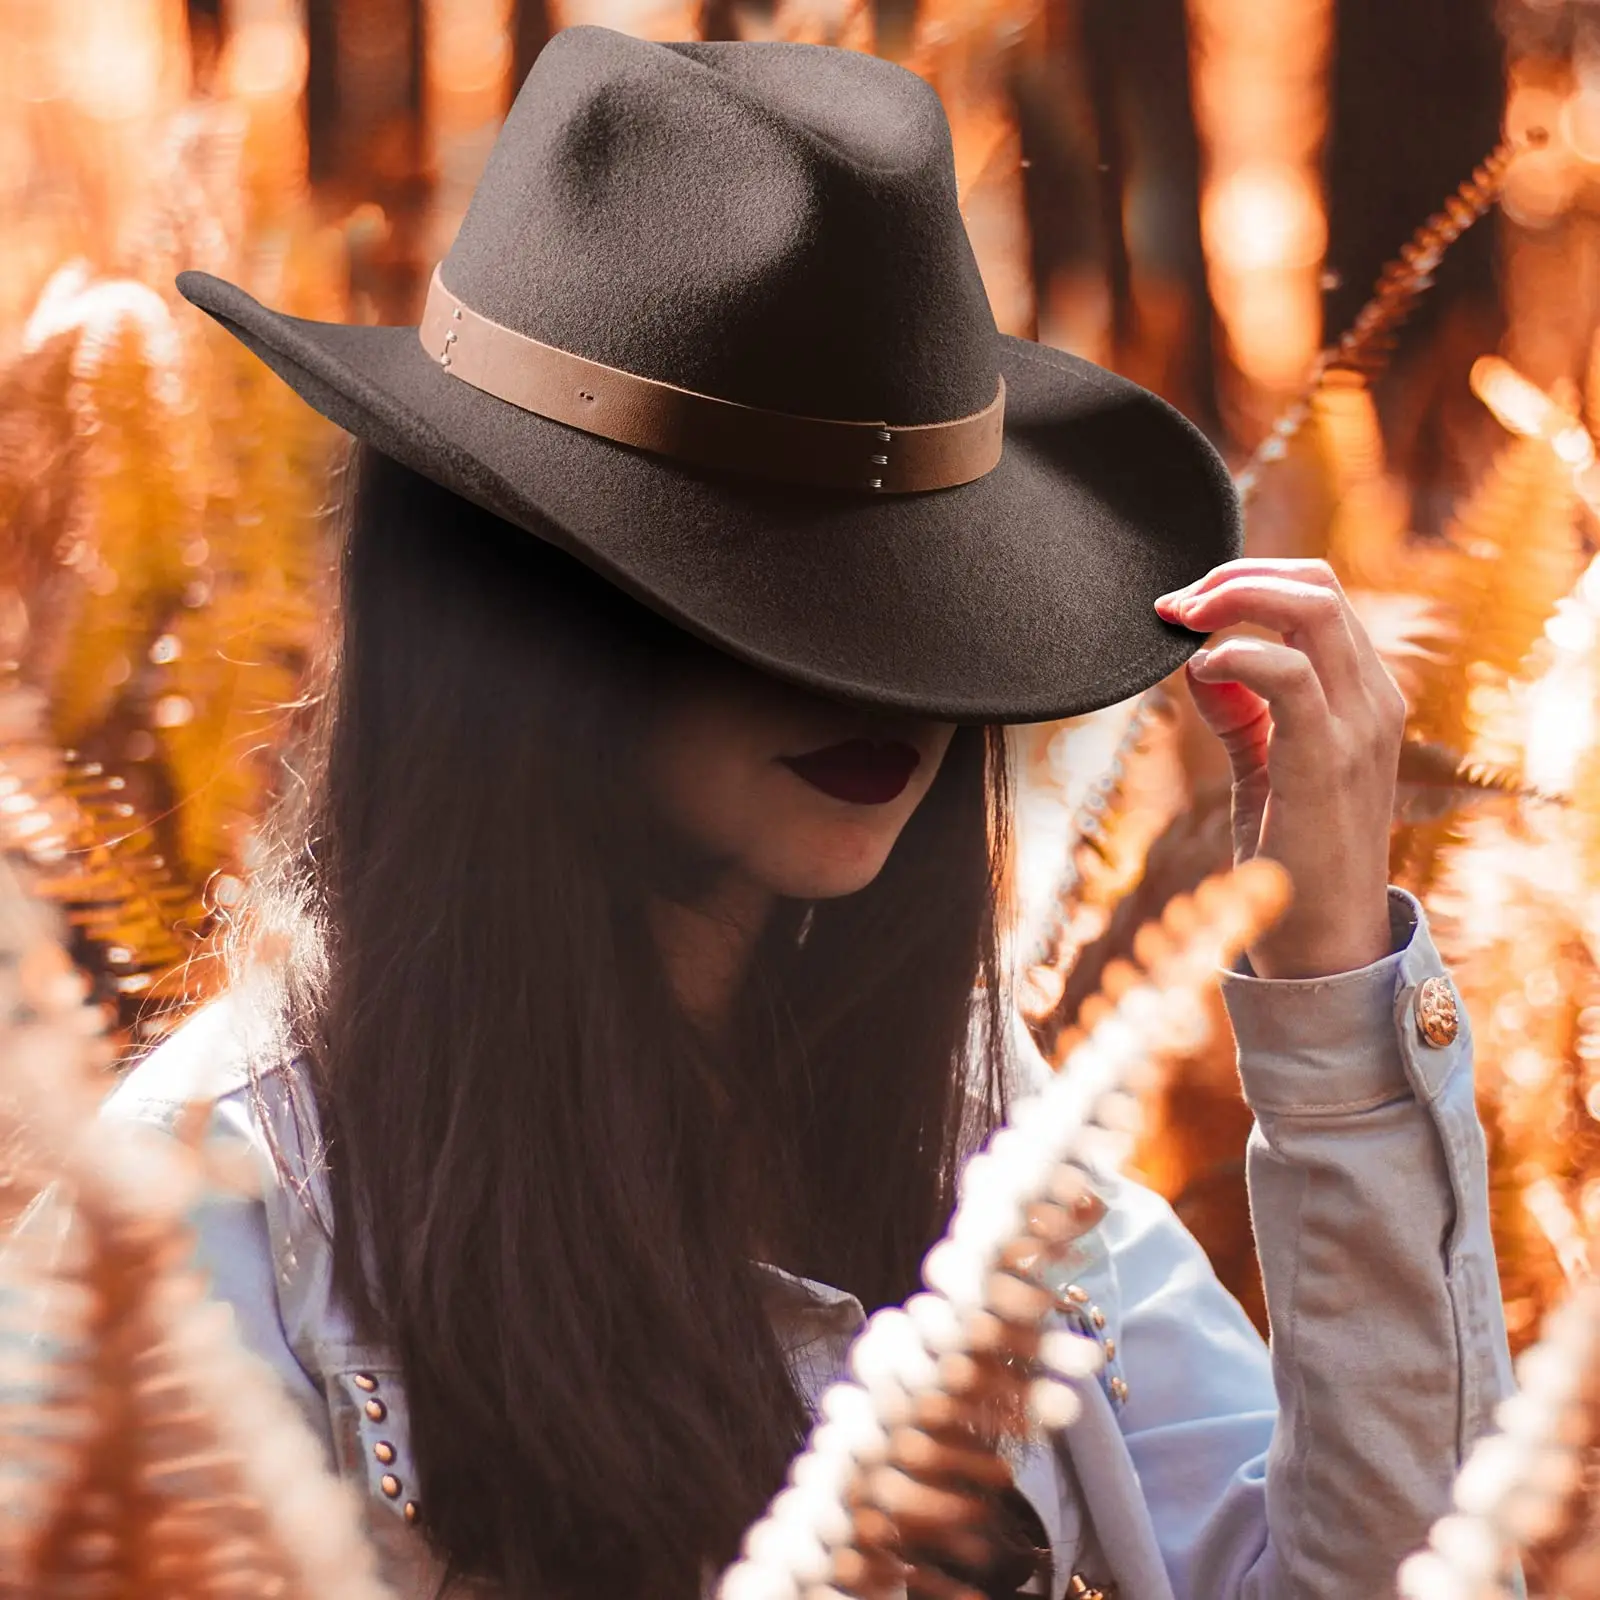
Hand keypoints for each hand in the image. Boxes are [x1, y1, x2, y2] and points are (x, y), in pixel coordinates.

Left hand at [1154, 559, 1404, 979]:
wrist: (1325, 940)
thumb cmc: (1297, 856)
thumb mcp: (1263, 767)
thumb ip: (1238, 713)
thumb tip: (1197, 663)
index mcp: (1362, 694)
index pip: (1317, 593)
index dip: (1247, 580)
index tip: (1185, 604)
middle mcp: (1372, 698)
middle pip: (1316, 583)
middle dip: (1234, 576)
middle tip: (1175, 605)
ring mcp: (1359, 725)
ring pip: (1311, 608)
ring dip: (1232, 599)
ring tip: (1180, 622)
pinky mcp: (1328, 758)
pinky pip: (1288, 674)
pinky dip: (1236, 655)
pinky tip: (1198, 672)